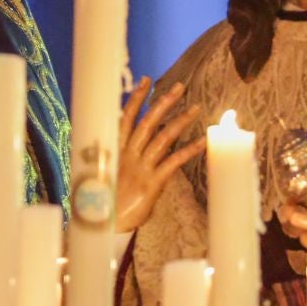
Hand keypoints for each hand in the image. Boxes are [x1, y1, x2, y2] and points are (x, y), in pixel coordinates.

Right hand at [114, 77, 204, 233]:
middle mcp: (127, 154)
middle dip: (163, 103)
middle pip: (147, 122)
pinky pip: (173, 162)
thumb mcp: (108, 172)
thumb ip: (120, 156)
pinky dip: (188, 150)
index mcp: (115, 149)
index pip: (126, 117)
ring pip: (162, 138)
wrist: (103, 224)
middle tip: (180, 87)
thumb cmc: (106, 199)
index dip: (136, 98)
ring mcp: (140, 168)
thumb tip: (130, 144)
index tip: (146, 81)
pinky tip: (202, 142)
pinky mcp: (152, 183)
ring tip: (196, 108)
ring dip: (180, 121)